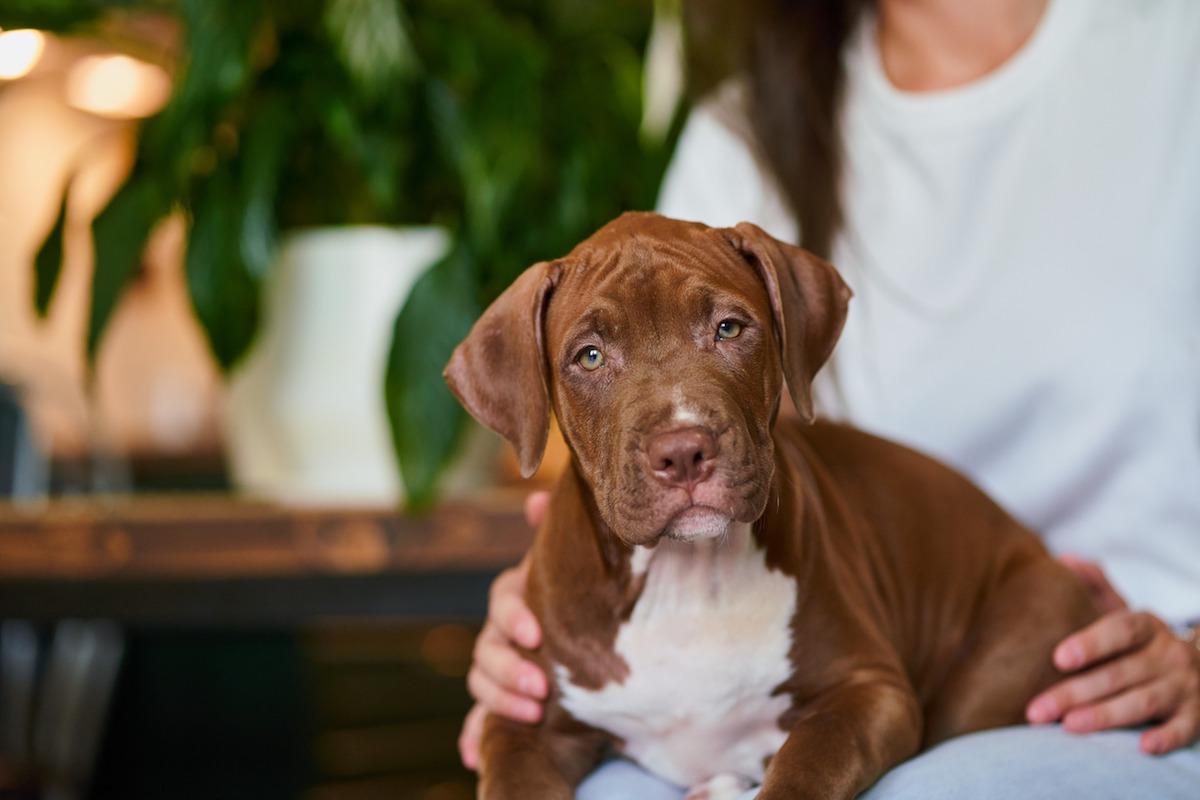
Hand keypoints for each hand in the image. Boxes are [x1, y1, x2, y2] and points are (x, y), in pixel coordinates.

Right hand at [458, 491, 551, 769]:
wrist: (585, 635)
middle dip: (508, 669)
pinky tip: (474, 754)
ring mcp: (495, 667)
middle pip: (485, 648)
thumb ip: (553, 536)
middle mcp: (498, 632)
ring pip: (479, 682)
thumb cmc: (574, 595)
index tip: (535, 634)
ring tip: (531, 714)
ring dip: (499, 701)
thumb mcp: (569, 567)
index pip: (501, 602)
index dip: (513, 617)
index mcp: (515, 597)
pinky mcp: (498, 701)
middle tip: (540, 687)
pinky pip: (475, 721)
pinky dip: (472, 736)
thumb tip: (538, 495)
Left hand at [1025, 556, 1199, 753]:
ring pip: (1143, 701)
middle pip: (1119, 673)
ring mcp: (1185, 686)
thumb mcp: (1124, 612)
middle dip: (1074, 692)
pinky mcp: (1197, 716)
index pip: (1119, 629)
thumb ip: (1095, 586)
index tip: (1057, 658)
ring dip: (1106, 714)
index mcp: (1147, 626)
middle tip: (1036, 710)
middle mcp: (1169, 654)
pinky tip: (1142, 747)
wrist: (1199, 669)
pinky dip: (1166, 737)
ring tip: (1069, 726)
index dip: (1090, 643)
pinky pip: (1184, 729)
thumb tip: (1065, 559)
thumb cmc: (1141, 645)